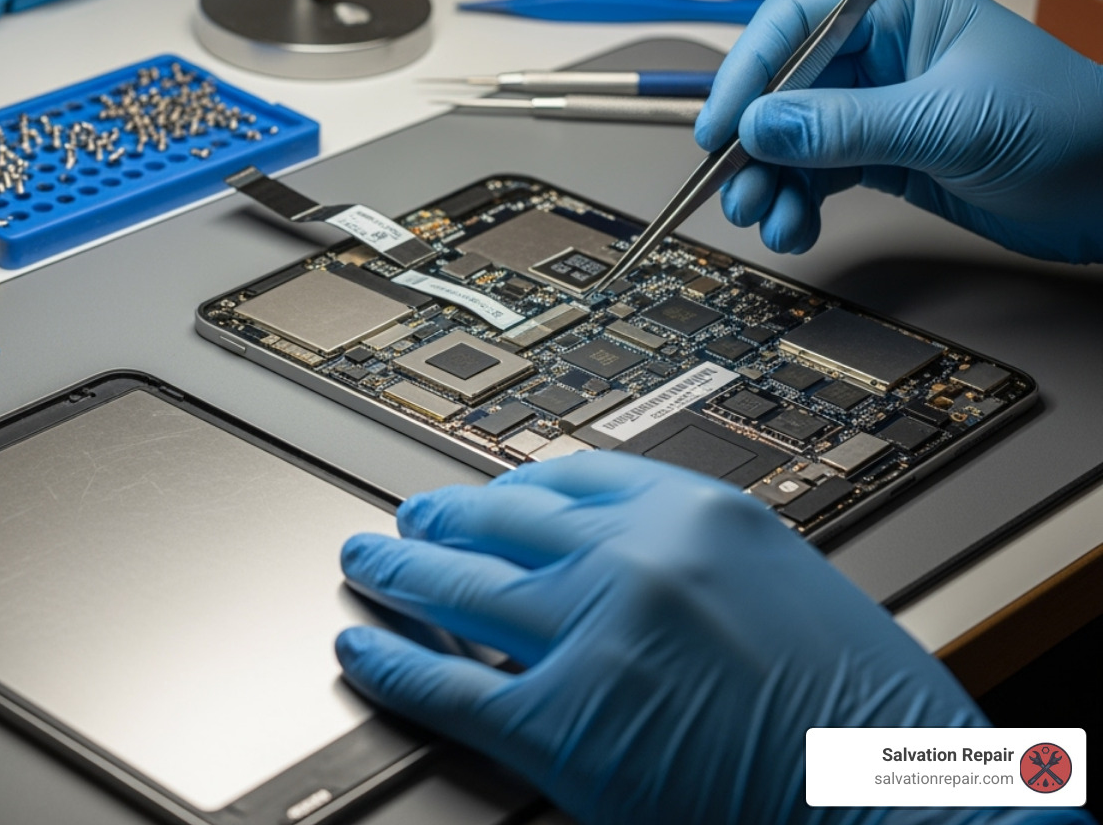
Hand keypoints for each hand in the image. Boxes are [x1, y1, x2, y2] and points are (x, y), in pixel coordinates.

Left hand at [336, 453, 1085, 824]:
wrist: (907, 811)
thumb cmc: (871, 724)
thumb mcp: (795, 593)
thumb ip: (702, 565)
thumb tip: (627, 566)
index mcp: (705, 513)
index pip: (577, 479)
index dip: (516, 489)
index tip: (493, 494)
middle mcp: (640, 556)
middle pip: (505, 520)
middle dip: (444, 519)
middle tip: (410, 517)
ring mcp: (595, 631)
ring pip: (461, 588)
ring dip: (399, 574)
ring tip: (367, 563)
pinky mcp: (563, 720)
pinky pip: (449, 683)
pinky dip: (394, 665)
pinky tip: (364, 649)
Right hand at [693, 0, 1102, 261]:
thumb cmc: (1068, 127)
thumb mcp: (948, 121)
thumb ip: (847, 126)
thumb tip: (760, 128)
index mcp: (900, 9)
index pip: (794, 26)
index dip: (747, 76)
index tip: (720, 129)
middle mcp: (883, 53)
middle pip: (782, 90)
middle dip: (753, 145)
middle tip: (735, 189)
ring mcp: (880, 106)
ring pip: (793, 140)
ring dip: (770, 183)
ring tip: (767, 219)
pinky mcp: (886, 155)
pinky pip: (818, 174)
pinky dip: (798, 203)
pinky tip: (795, 226)